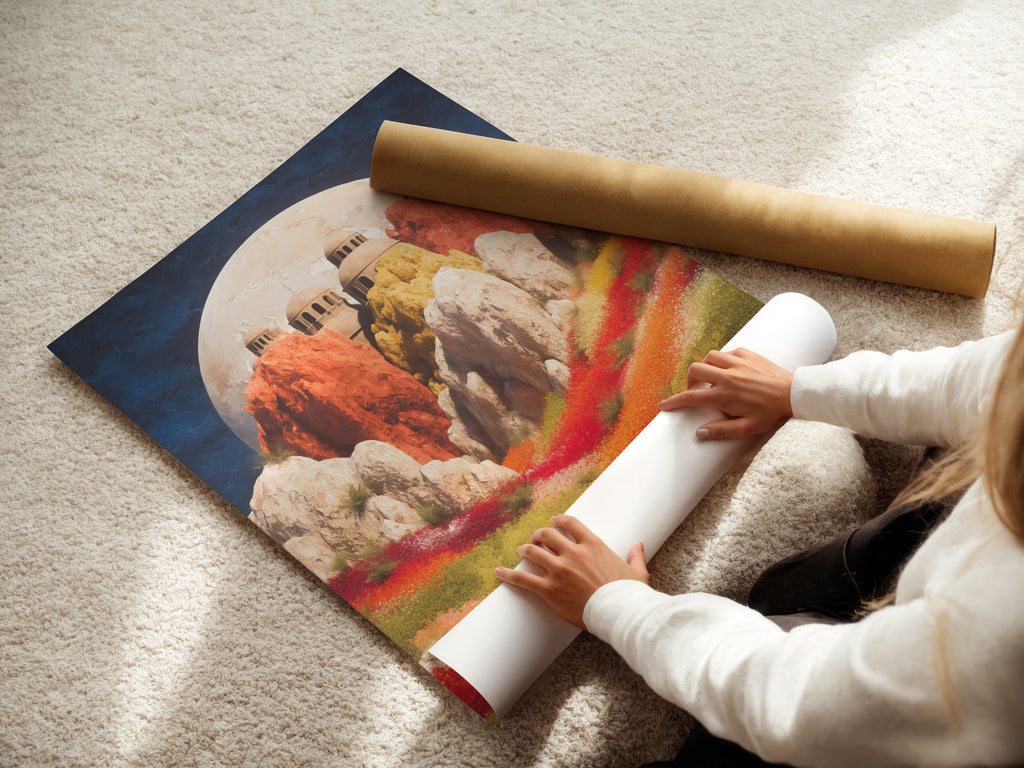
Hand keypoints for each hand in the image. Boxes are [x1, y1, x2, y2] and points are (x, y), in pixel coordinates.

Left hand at [494, 515, 647, 629]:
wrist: (620, 613)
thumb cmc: (629, 594)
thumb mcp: (637, 572)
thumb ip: (635, 556)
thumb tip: (639, 545)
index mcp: (593, 545)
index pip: (570, 524)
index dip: (559, 521)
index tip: (553, 521)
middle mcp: (573, 553)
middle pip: (547, 535)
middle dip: (539, 535)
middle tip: (535, 538)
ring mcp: (559, 570)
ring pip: (533, 552)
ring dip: (525, 549)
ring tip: (521, 550)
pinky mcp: (549, 590)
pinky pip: (523, 579)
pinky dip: (509, 574)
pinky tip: (498, 571)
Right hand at [658, 347, 793, 439]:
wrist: (794, 394)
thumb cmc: (771, 413)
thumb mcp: (747, 428)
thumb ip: (722, 430)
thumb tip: (699, 433)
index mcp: (725, 395)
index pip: (691, 397)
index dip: (674, 402)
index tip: (663, 405)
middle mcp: (728, 376)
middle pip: (695, 370)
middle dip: (689, 380)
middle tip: (694, 390)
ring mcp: (738, 363)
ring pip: (709, 357)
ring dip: (705, 367)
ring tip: (710, 378)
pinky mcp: (748, 354)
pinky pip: (727, 352)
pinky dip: (722, 359)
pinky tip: (728, 369)